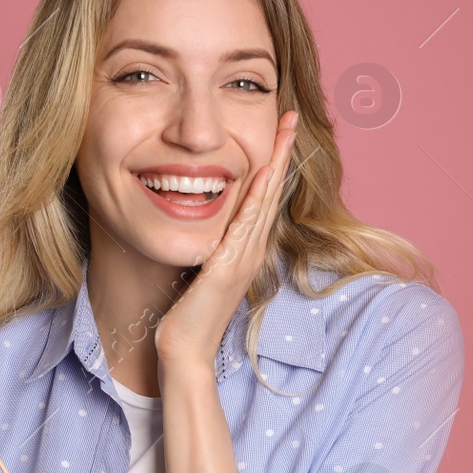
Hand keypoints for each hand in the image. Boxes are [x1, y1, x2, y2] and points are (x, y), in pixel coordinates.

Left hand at [154, 109, 299, 369]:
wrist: (183, 354)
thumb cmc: (184, 320)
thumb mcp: (198, 277)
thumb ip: (206, 254)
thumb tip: (203, 234)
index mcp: (243, 252)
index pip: (261, 199)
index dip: (271, 165)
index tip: (277, 134)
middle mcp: (250, 252)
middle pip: (271, 193)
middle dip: (281, 153)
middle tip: (289, 118)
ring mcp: (243, 260)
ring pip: (264, 202)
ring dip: (275, 164)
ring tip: (284, 131)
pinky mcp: (228, 268)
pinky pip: (246, 224)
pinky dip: (257, 197)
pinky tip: (262, 172)